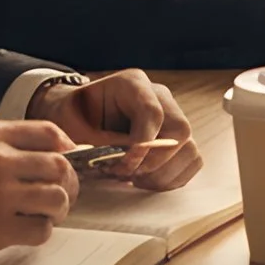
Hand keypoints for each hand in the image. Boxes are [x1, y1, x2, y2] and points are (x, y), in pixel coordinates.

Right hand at [0, 119, 77, 264]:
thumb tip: (43, 154)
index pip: (50, 134)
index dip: (66, 150)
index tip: (68, 162)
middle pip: (60, 166)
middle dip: (67, 183)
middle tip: (61, 196)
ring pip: (57, 198)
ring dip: (57, 209)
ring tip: (43, 215)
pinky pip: (40, 230)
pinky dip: (40, 233)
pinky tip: (26, 232)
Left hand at [29, 68, 200, 189]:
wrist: (76, 117)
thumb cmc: (73, 118)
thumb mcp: (75, 125)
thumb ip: (102, 141)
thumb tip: (129, 161)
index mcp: (132, 84)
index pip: (153, 112)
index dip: (143, 143)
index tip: (125, 166)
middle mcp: (159, 97)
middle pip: (180, 130)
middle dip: (155, 161)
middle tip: (129, 175)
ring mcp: (172, 117)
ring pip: (190, 148)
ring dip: (164, 173)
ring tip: (137, 180)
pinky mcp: (176, 138)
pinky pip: (192, 160)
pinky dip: (172, 177)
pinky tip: (147, 180)